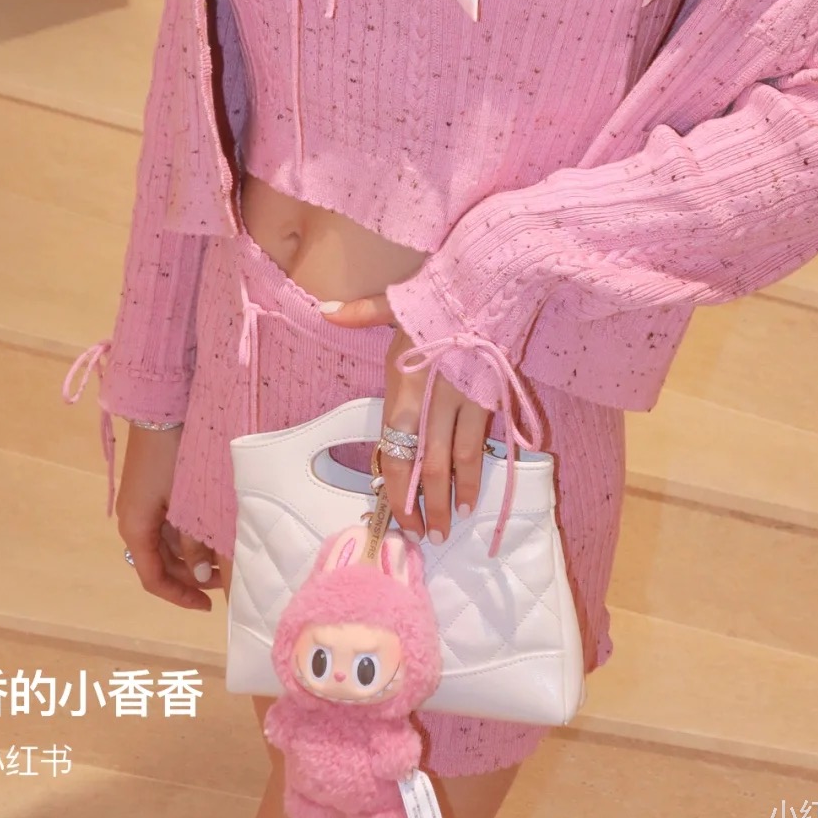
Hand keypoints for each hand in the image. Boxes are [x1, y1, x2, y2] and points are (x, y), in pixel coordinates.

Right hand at [115, 424, 219, 610]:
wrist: (160, 406)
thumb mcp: (187, 503)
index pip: (153, 578)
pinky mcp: (153, 489)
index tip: (207, 606)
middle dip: (191, 576)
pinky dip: (189, 535)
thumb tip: (205, 577)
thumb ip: (195, 542)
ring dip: (192, 556)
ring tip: (224, 559)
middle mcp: (134, 520)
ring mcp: (143, 504)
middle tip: (225, 581)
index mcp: (135, 528)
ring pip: (167, 544)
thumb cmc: (172, 455)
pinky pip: (169, 524)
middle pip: (161, 563)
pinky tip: (212, 534)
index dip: (179, 596)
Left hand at [323, 292, 491, 546]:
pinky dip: (478, 472)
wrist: (492, 281)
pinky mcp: (491, 397)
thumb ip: (361, 313)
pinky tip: (476, 495)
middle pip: (428, 463)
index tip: (397, 514)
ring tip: (453, 524)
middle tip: (427, 536)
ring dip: (455, 496)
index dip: (397, 487)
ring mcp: (466, 400)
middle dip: (427, 504)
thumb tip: (324, 311)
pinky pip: (482, 443)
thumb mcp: (396, 302)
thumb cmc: (441, 294)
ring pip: (459, 459)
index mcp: (406, 383)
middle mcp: (435, 399)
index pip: (397, 447)